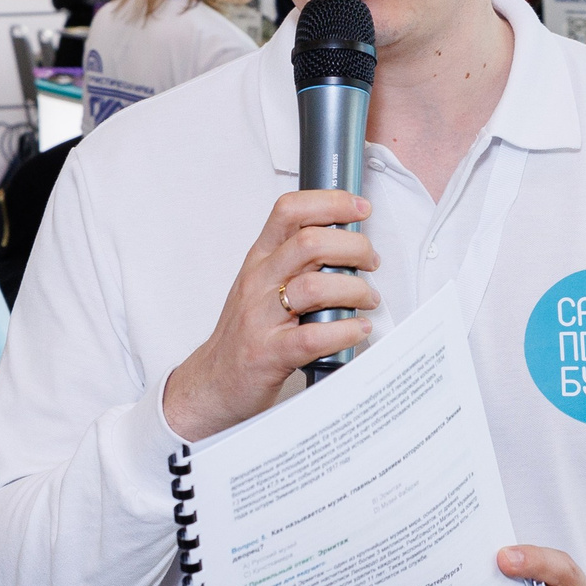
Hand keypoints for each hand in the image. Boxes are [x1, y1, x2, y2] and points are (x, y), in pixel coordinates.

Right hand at [161, 189, 377, 442]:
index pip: (289, 211)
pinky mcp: (269, 353)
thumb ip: (298, 263)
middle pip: (309, 243)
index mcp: (259, 259)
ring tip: (367, 299)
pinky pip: (314, 336)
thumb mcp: (263, 285)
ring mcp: (261, 317)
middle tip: (371, 262)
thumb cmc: (246, 333)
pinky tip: (357, 330)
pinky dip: (345, 331)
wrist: (213, 382)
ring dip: (354, 290)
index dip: (330, 202)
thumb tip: (349, 245)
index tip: (359, 208)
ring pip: (315, 287)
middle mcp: (258, 282)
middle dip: (353, 247)